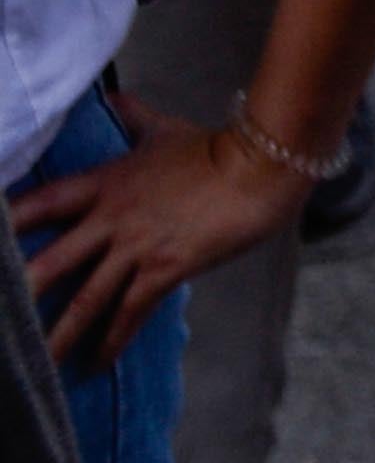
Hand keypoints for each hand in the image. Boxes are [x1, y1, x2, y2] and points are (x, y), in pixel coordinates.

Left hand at [11, 93, 312, 368]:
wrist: (262, 166)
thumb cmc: (214, 148)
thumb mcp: (166, 131)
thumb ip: (135, 118)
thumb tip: (116, 97)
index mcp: (104, 183)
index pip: (41, 204)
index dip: (9, 222)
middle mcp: (111, 218)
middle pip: (51, 263)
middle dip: (20, 293)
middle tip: (2, 325)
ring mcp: (137, 246)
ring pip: (86, 299)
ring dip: (59, 335)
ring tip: (38, 365)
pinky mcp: (165, 269)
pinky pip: (129, 312)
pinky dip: (112, 340)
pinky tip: (97, 363)